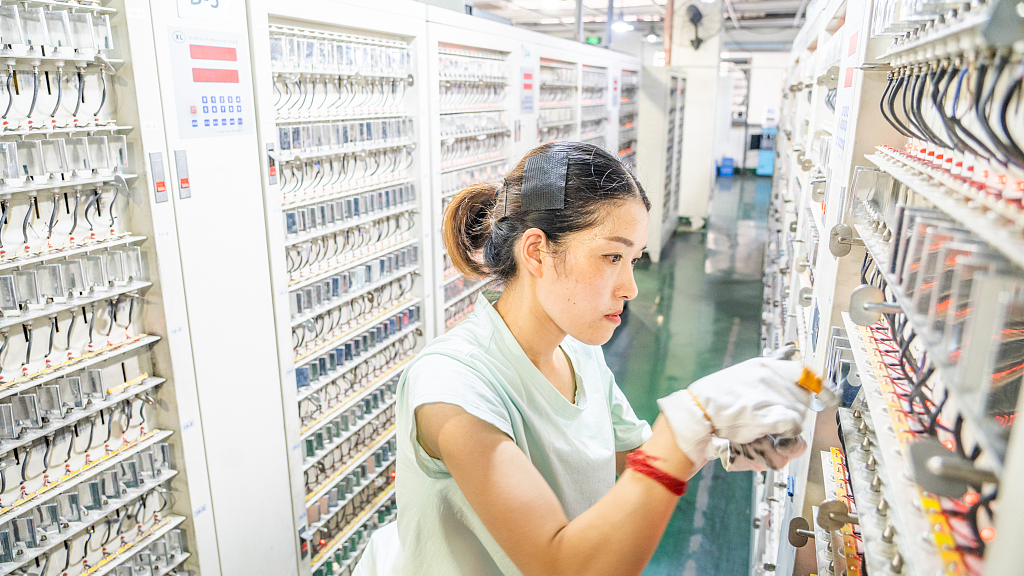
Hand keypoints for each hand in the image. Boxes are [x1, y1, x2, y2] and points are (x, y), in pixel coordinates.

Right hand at [656, 356, 811, 465]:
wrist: (695, 416)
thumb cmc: (711, 404)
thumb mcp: (737, 383)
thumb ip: (761, 388)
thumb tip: (787, 403)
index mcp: (761, 366)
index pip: (802, 370)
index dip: (818, 384)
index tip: (828, 395)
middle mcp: (770, 376)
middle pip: (802, 399)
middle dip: (794, 417)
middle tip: (781, 430)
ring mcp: (771, 394)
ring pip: (799, 417)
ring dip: (790, 432)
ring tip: (773, 440)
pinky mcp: (770, 414)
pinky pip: (793, 430)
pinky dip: (786, 440)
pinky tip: (772, 443)